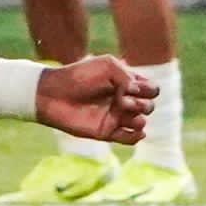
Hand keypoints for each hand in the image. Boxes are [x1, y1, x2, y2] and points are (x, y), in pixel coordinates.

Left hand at [36, 53, 158, 144]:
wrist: (54, 94)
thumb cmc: (79, 76)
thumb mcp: (107, 65)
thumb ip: (127, 76)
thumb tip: (138, 92)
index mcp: (125, 83)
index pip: (151, 89)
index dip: (148, 89)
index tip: (130, 86)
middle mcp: (123, 100)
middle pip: (150, 106)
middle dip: (142, 103)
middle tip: (122, 100)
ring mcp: (116, 117)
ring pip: (142, 123)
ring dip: (139, 118)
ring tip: (123, 111)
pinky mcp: (107, 132)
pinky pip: (131, 139)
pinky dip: (136, 137)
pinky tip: (134, 130)